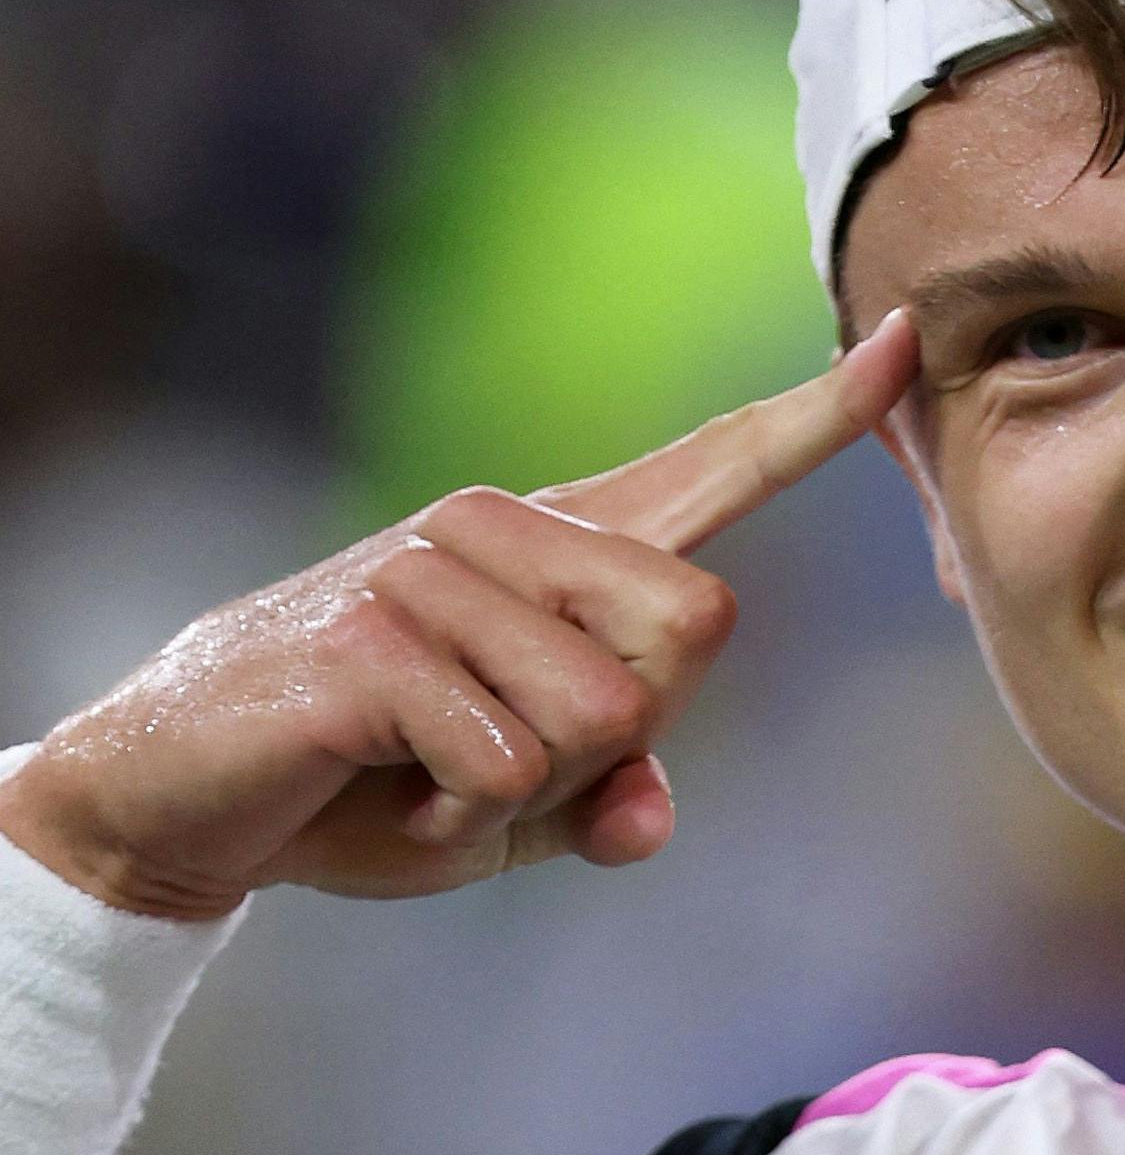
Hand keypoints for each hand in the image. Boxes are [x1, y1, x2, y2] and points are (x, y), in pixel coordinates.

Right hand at [0, 310, 919, 918]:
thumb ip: (611, 799)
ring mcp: (435, 565)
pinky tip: (388, 781)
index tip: (906, 341)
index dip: (820, 416)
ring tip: (429, 767)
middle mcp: (508, 527)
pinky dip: (460, 812)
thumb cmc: (376, 782)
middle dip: (632, 729)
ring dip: (525, 789)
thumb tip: (652, 813)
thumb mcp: (521, 811)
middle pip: (698, 627)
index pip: (716, 464)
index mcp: (565, 549)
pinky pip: (509, 757)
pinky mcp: (373, 630)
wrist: (187, 796)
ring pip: (605, 713)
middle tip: (507, 752)